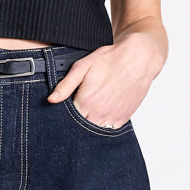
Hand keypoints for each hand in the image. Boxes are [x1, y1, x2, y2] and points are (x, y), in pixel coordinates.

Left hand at [46, 30, 163, 127]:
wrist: (139, 59)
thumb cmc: (110, 60)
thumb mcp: (82, 67)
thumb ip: (65, 85)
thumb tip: (51, 100)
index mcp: (85, 102)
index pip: (67, 119)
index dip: (64, 114)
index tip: (67, 107)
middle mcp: (98, 114)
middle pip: (80, 127)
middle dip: (76, 120)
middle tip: (81, 105)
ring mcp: (111, 118)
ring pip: (94, 130)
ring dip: (90, 122)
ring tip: (92, 107)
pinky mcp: (122, 119)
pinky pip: (108, 129)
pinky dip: (104, 123)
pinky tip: (103, 110)